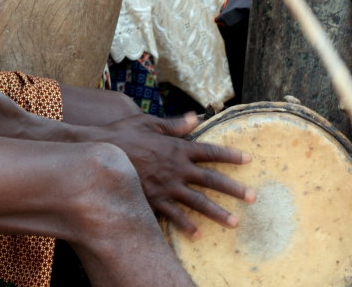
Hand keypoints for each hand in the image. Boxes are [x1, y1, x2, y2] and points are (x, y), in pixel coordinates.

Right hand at [100, 112, 254, 234]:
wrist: (99, 152)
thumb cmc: (124, 133)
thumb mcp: (149, 122)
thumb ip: (175, 124)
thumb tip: (195, 117)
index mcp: (177, 147)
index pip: (209, 151)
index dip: (229, 155)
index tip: (247, 159)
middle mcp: (176, 168)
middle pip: (210, 179)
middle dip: (233, 188)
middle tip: (252, 197)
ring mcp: (166, 186)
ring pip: (197, 202)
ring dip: (217, 212)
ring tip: (234, 221)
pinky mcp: (152, 200)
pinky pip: (173, 215)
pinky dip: (185, 225)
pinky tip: (197, 233)